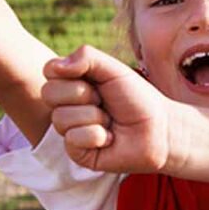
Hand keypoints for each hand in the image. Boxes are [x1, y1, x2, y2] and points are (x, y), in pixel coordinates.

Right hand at [42, 45, 177, 172]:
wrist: (159, 130)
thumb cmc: (137, 99)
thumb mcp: (113, 69)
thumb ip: (85, 57)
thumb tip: (55, 67)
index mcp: (72, 83)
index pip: (49, 71)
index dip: (71, 73)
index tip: (97, 79)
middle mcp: (67, 105)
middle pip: (49, 93)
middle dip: (83, 94)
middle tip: (104, 101)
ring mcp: (69, 130)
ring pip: (60, 119)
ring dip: (94, 117)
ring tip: (110, 122)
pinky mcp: (76, 152)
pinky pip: (72, 140)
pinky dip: (96, 136)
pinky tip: (109, 139)